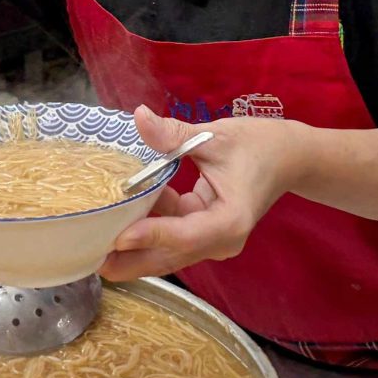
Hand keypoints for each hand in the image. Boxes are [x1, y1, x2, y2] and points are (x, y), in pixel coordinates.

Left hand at [102, 107, 300, 281]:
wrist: (289, 158)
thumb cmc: (259, 145)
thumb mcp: (217, 136)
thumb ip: (175, 134)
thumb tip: (139, 118)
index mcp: (231, 220)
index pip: (186, 235)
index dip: (152, 236)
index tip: (118, 237)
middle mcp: (221, 240)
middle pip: (170, 255)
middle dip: (130, 259)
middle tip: (89, 257)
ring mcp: (211, 240)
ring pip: (166, 250)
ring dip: (132, 248)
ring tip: (91, 245)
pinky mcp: (202, 233)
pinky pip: (169, 234)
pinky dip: (145, 226)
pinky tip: (116, 216)